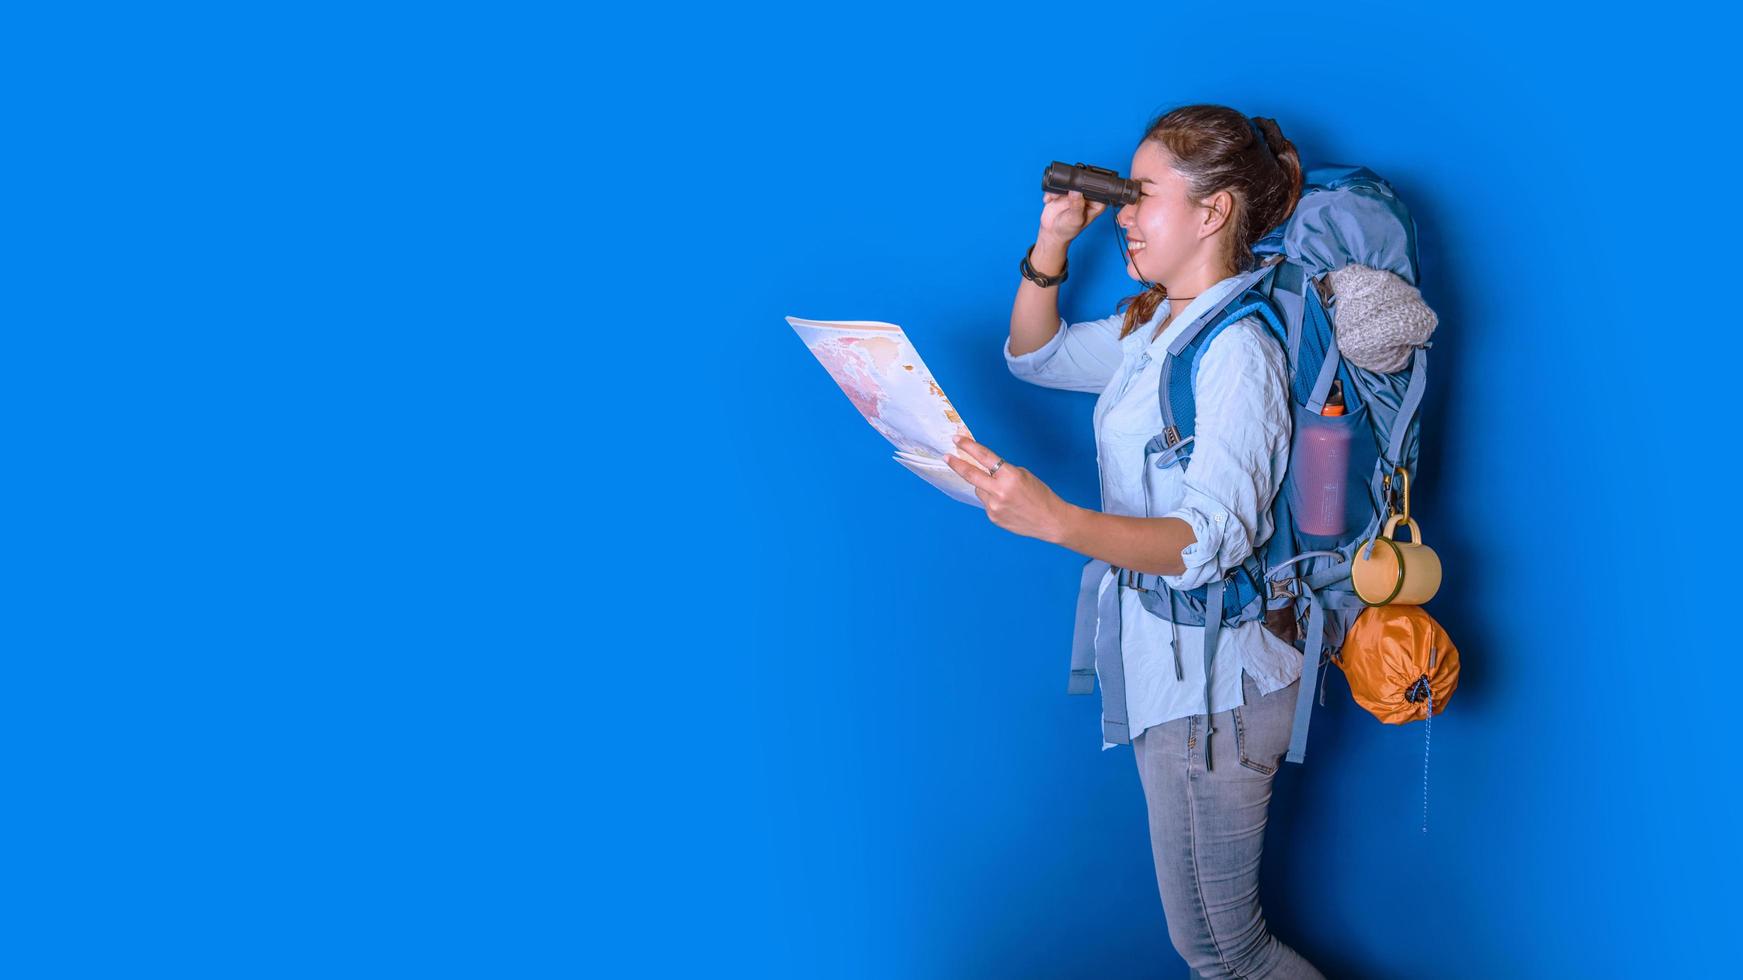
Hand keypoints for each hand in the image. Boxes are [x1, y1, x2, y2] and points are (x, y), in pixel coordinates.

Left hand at [945, 435, 1076, 542]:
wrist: (1050, 521)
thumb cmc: (1041, 495)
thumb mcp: (1024, 475)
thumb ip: (1003, 472)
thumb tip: (984, 470)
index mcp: (1010, 476)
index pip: (984, 457)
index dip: (969, 446)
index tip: (957, 440)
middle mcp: (999, 491)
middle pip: (971, 474)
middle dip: (956, 464)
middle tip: (947, 457)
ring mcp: (994, 506)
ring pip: (979, 490)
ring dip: (985, 486)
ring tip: (1005, 493)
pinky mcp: (993, 517)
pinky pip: (986, 503)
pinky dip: (992, 500)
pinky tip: (1007, 504)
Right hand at [1038, 189, 1107, 245]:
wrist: (1052, 233)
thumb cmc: (1068, 229)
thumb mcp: (1075, 219)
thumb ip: (1077, 205)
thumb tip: (1077, 191)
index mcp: (1096, 202)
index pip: (1099, 189)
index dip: (1091, 187)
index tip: (1080, 191)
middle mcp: (1086, 195)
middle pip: (1083, 182)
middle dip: (1072, 185)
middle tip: (1066, 193)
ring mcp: (1074, 192)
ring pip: (1069, 181)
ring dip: (1059, 188)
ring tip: (1056, 198)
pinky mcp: (1062, 191)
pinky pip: (1057, 184)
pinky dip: (1051, 191)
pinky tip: (1050, 200)